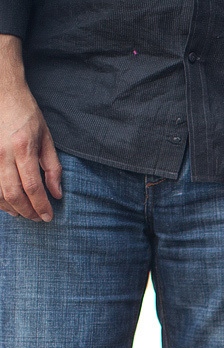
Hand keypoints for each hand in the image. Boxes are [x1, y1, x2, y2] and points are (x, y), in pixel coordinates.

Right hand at [0, 49, 61, 221]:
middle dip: (27, 211)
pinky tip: (6, 203)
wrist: (1, 92)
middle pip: (13, 194)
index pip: (32, 187)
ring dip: (11, 207)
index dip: (40, 206)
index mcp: (22, 148)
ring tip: (23, 213)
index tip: (48, 217)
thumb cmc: (26, 114)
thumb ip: (52, 168)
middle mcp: (1, 153)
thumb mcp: (47, 138)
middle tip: (37, 218)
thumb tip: (57, 194)